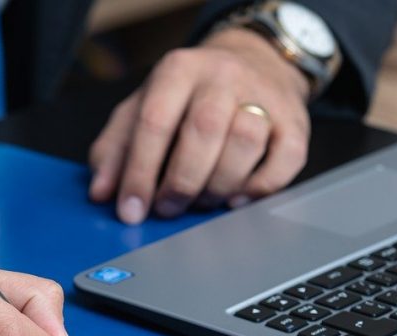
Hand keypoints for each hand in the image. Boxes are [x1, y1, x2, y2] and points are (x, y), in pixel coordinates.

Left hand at [89, 28, 310, 223]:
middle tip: (168, 208)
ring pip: (245, 142)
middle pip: (204, 130)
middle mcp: (223, 77)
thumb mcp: (141, 109)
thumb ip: (115, 149)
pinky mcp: (295, 122)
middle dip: (181, 182)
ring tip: (200, 201)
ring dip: (217, 186)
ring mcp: (264, 97)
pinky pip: (285, 161)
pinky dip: (258, 188)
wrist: (253, 63)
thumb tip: (101, 192)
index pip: (155, 121)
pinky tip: (235, 199)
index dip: (139, 173)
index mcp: (178, 71)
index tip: (130, 211)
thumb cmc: (188, 98)